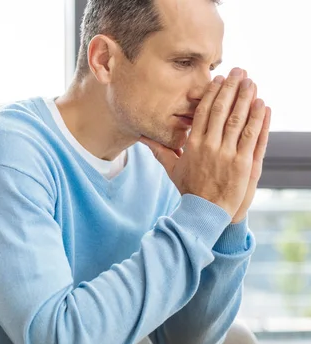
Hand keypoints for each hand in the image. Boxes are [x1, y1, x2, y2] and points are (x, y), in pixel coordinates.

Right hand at [140, 68, 267, 218]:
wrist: (205, 212)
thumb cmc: (190, 189)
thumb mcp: (172, 168)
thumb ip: (159, 150)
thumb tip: (140, 137)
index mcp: (193, 144)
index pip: (204, 112)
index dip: (213, 93)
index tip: (220, 79)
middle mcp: (210, 146)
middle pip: (222, 111)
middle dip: (232, 89)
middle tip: (239, 72)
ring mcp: (228, 155)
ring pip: (239, 120)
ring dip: (247, 99)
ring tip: (252, 82)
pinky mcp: (244, 164)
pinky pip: (253, 137)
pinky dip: (259, 120)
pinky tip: (263, 105)